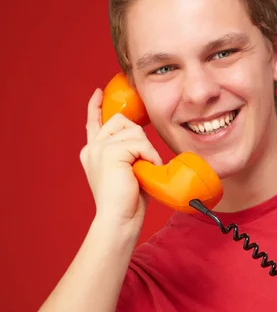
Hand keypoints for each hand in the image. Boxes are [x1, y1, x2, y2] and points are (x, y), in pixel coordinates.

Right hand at [79, 88, 162, 229]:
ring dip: (146, 150)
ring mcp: (100, 147)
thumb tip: (142, 144)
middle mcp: (93, 147)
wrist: (118, 219)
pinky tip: (146, 170)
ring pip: (135, 131)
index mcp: (93, 152)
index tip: (98, 92)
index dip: (96, 106)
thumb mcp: (127, 171)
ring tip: (143, 170)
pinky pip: (141, 143)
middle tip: (143, 160)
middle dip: (138, 137)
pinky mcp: (111, 151)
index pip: (94, 122)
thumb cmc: (127, 202)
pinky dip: (150, 156)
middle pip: (121, 120)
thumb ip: (128, 154)